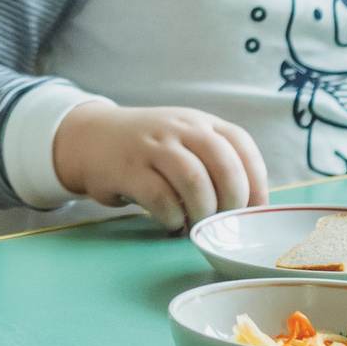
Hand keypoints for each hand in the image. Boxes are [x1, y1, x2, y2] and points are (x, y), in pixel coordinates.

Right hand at [52, 102, 267, 230]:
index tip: (255, 210)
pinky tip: (170, 221)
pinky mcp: (129, 169)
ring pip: (195, 181)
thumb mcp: (182, 139)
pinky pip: (161, 197)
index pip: (240, 143)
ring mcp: (153, 146)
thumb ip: (213, 161)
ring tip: (197, 224)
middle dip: (232, 201)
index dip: (256, 180)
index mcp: (199, 122)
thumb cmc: (147, 149)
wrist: (90, 137)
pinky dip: (173, 217)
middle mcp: (179, 128)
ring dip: (203, 211)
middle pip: (223, 164)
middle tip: (225, 221)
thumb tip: (248, 207)